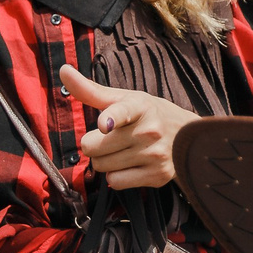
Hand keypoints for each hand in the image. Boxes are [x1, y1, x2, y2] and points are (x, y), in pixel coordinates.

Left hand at [61, 63, 196, 190]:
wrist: (189, 137)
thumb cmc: (147, 115)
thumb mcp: (124, 99)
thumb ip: (90, 90)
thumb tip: (63, 70)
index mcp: (139, 106)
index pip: (122, 112)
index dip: (111, 118)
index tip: (105, 124)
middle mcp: (149, 130)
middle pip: (93, 147)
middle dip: (94, 144)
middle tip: (109, 138)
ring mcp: (154, 154)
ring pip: (102, 166)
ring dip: (105, 161)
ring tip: (122, 151)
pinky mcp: (157, 176)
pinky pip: (115, 182)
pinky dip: (116, 176)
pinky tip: (130, 165)